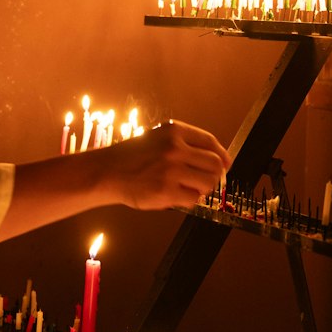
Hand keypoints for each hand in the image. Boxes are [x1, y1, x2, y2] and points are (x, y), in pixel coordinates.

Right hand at [109, 120, 229, 209]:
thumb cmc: (134, 157)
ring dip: (202, 189)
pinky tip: (175, 195)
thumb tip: (219, 162)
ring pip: (208, 183)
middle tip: (204, 181)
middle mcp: (174, 148)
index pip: (210, 142)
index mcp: (174, 131)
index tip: (224, 165)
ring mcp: (171, 170)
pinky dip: (188, 200)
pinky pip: (193, 199)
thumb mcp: (158, 138)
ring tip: (188, 188)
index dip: (221, 156)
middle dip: (214, 175)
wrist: (106, 172)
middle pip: (214, 164)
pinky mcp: (166, 191)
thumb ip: (185, 145)